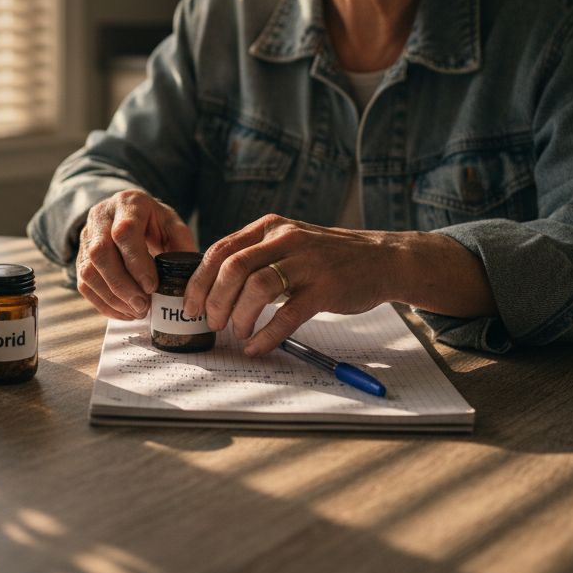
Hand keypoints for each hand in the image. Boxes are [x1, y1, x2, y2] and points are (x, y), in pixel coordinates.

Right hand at [75, 189, 195, 319]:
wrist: (129, 214)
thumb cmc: (154, 222)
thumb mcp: (172, 225)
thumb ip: (181, 246)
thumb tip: (184, 278)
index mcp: (128, 203)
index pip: (124, 232)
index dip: (136, 262)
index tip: (152, 286)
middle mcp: (101, 216)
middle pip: (100, 253)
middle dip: (122, 285)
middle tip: (143, 306)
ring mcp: (86, 237)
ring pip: (88, 271)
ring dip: (112, 298)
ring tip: (136, 312)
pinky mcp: (80, 257)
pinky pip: (84, 284)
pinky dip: (103, 303)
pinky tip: (124, 312)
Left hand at [182, 214, 401, 355]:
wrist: (381, 259)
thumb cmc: (327, 257)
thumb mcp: (287, 243)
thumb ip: (255, 256)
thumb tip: (213, 288)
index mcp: (269, 226)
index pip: (220, 250)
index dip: (199, 281)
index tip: (191, 305)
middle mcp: (285, 238)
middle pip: (233, 267)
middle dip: (215, 300)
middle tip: (212, 323)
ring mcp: (307, 262)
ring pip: (257, 287)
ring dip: (239, 315)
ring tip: (237, 332)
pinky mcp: (326, 288)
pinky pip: (288, 314)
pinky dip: (267, 334)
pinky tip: (258, 346)